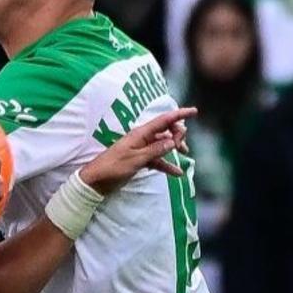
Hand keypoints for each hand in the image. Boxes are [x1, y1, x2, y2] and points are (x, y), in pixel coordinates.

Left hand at [78, 107, 195, 194]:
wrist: (96, 181)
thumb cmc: (113, 167)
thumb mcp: (136, 159)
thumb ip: (155, 150)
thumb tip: (173, 141)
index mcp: (141, 133)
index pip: (164, 120)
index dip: (180, 114)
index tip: (195, 111)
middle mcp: (142, 138)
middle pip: (166, 131)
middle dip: (178, 134)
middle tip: (182, 147)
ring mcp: (141, 149)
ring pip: (163, 145)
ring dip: (174, 148)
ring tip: (185, 155)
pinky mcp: (139, 160)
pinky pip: (157, 159)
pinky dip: (166, 164)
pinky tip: (177, 173)